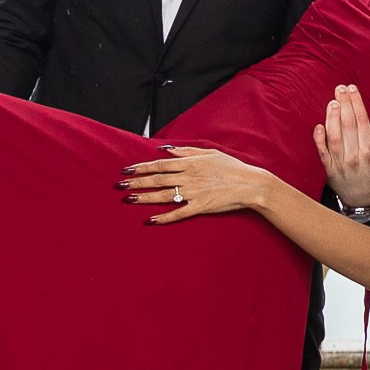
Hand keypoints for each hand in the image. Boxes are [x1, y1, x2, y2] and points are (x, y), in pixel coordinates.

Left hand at [118, 144, 269, 224]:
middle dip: (136, 183)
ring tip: (128, 200)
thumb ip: (185, 152)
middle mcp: (189, 177)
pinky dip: (164, 217)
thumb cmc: (231, 167)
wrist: (250, 184)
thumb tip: (164, 150)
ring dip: (144, 198)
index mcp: (190, 163)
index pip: (160, 165)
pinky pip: (178, 213)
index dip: (141, 167)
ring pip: (164, 196)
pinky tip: (150, 220)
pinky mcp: (200, 207)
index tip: (126, 170)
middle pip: (157, 180)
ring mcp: (194, 193)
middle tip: (120, 187)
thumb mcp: (209, 153)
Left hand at [314, 83, 369, 211]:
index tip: (353, 88)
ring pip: (334, 137)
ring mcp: (340, 164)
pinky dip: (319, 139)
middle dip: (344, 105)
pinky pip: (322, 153)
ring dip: (332, 118)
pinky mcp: (328, 169)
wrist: (361, 196)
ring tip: (332, 101)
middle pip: (348, 126)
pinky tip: (318, 125)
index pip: (362, 122)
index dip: (357, 104)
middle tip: (340, 88)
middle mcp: (354, 157)